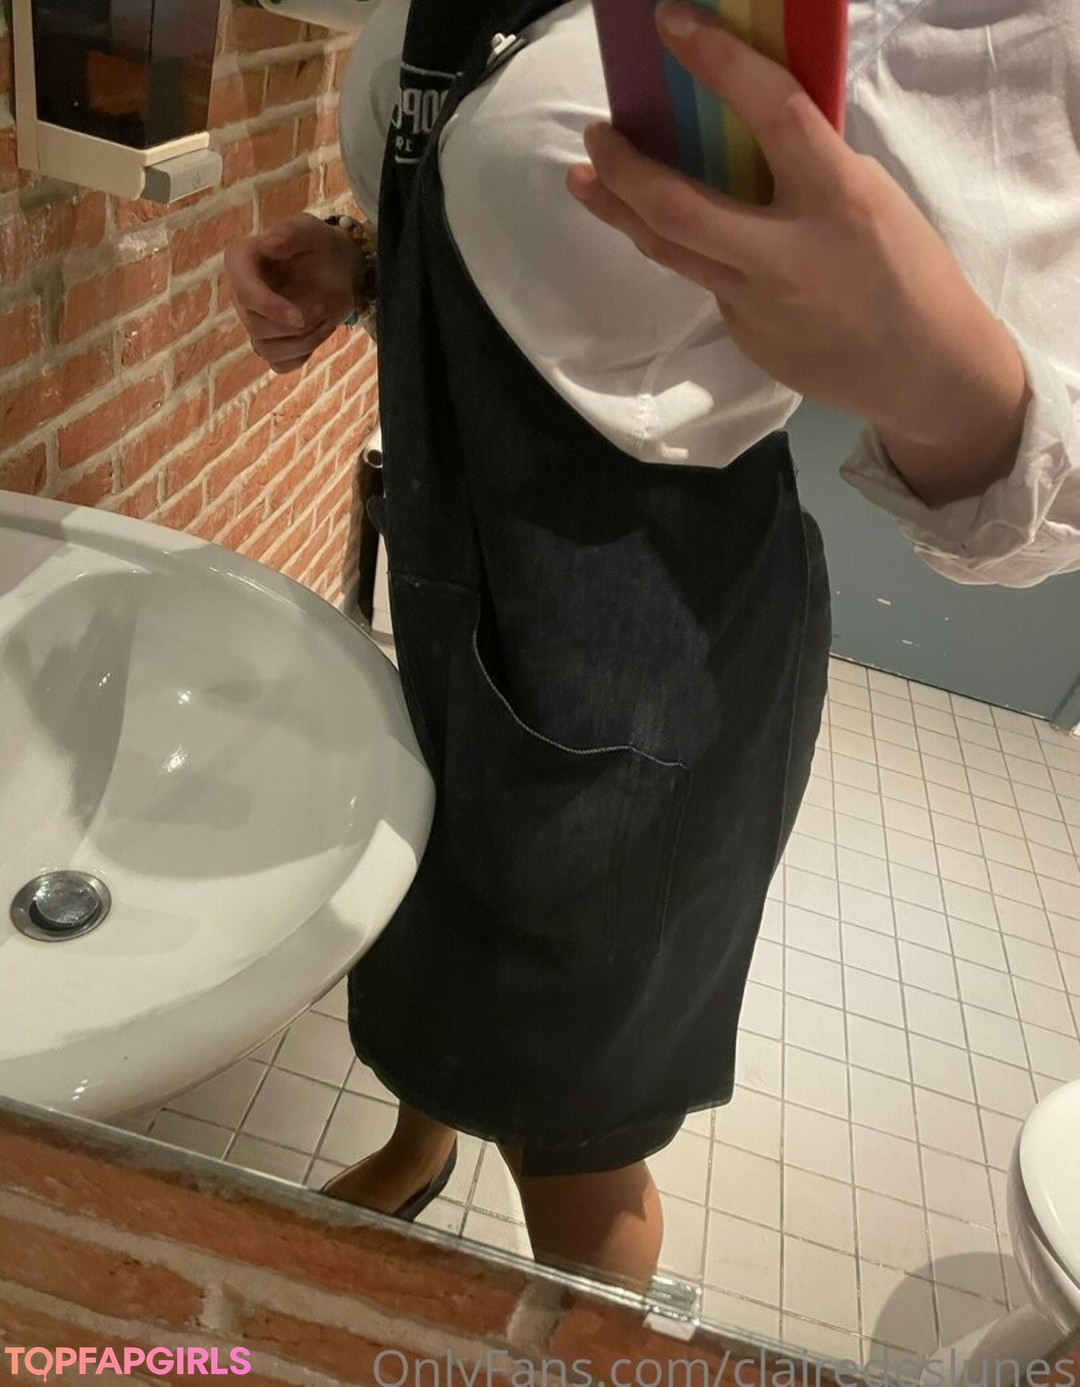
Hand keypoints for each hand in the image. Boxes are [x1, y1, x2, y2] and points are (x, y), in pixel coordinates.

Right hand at [224, 213, 358, 373]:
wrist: (336, 269)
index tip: (298, 317)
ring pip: (268, 350)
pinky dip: (304, 354)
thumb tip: (269, 245)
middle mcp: (241, 296)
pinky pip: (281, 364)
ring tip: (326, 320)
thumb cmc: (318, 246)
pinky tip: (318, 333)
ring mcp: (255, 323)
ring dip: (304, 341)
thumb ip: (291, 233)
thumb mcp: (310, 230)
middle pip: (256, 327)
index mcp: (241, 263)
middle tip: (324, 308)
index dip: (270, 309)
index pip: (244, 292)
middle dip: (296, 326)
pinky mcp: (273, 344)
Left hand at [568, 1, 1028, 501]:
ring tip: (588, 181)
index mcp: (837, 197)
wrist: (923, 370)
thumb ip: (809, 167)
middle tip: (596, 135)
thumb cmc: (907, 271)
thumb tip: (748, 134)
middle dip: (623, 168)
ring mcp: (757, 304)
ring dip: (621, 213)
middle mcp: (786, 253)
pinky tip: (708, 251)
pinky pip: (709, 285)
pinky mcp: (747, 338)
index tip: (671, 24)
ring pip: (670, 251)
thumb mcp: (871, 198)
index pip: (771, 111)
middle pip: (676, 207)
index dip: (717, 61)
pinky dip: (698, 257)